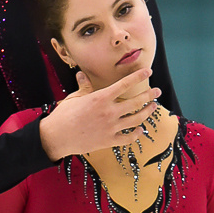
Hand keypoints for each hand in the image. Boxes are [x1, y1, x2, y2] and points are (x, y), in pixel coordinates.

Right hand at [39, 67, 161, 160]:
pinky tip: (140, 129)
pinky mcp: (109, 141)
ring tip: (153, 107)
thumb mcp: (74, 98)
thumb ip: (84, 87)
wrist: (57, 137)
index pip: (124, 84)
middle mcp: (109, 112)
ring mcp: (111, 127)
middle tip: (157, 91)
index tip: (147, 71)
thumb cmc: (64, 116)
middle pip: (135, 102)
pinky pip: (128, 137)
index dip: (138, 76)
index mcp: (101, 98)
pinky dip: (136, 133)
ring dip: (147, 112)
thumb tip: (82, 74)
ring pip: (136, 119)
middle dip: (149, 95)